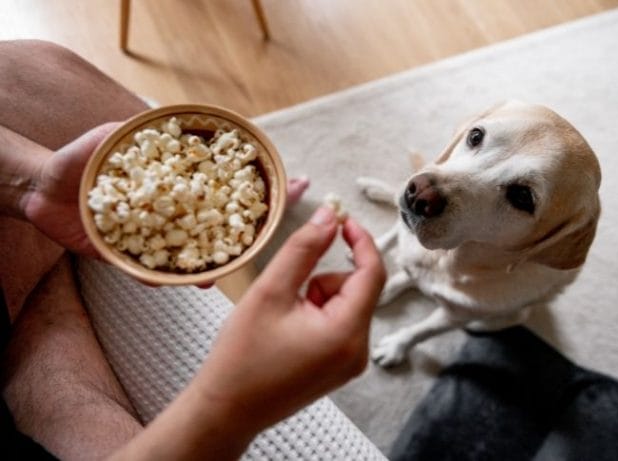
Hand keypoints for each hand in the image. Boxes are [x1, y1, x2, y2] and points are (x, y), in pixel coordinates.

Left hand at [23, 122, 309, 258]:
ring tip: (225, 270)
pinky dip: (169, 278)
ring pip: (193, 254)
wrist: (41, 193)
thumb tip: (157, 119)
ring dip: (214, 262)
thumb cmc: (75, 162)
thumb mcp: (102, 139)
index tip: (295, 183)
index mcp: (175, 186)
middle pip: (217, 223)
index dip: (254, 186)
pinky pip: (154, 272)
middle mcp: (172, 214)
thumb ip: (130, 132)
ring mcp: (155, 237)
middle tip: (280, 232)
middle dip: (249, 229)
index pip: (220, 184)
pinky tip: (186, 281)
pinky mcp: (132, 257)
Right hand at [119, 208, 385, 458]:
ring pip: (346, 305)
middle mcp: (358, 351)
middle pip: (357, 289)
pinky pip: (340, 324)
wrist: (226, 409)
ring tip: (282, 318)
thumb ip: (304, 248)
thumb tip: (330, 216)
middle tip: (287, 293)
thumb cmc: (242, 355)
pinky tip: (287, 331)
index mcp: (346, 332)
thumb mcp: (271, 290)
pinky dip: (317, 315)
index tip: (341, 220)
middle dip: (322, 280)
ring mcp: (350, 362)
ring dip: (317, 298)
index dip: (360, 241)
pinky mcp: (339, 367)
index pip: (373, 273)